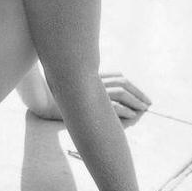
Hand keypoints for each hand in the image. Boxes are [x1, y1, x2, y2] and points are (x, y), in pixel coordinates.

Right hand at [27, 70, 150, 121]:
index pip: (118, 76)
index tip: (141, 96)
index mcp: (92, 75)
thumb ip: (92, 86)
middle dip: (138, 93)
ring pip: (120, 92)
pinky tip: (132, 115)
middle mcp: (93, 80)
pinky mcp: (90, 103)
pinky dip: (124, 110)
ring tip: (143, 109)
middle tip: (148, 103)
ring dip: (135, 101)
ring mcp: (91, 90)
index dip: (132, 86)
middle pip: (122, 82)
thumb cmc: (59, 95)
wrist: (43, 102)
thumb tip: (109, 96)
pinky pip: (112, 105)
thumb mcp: (77, 86)